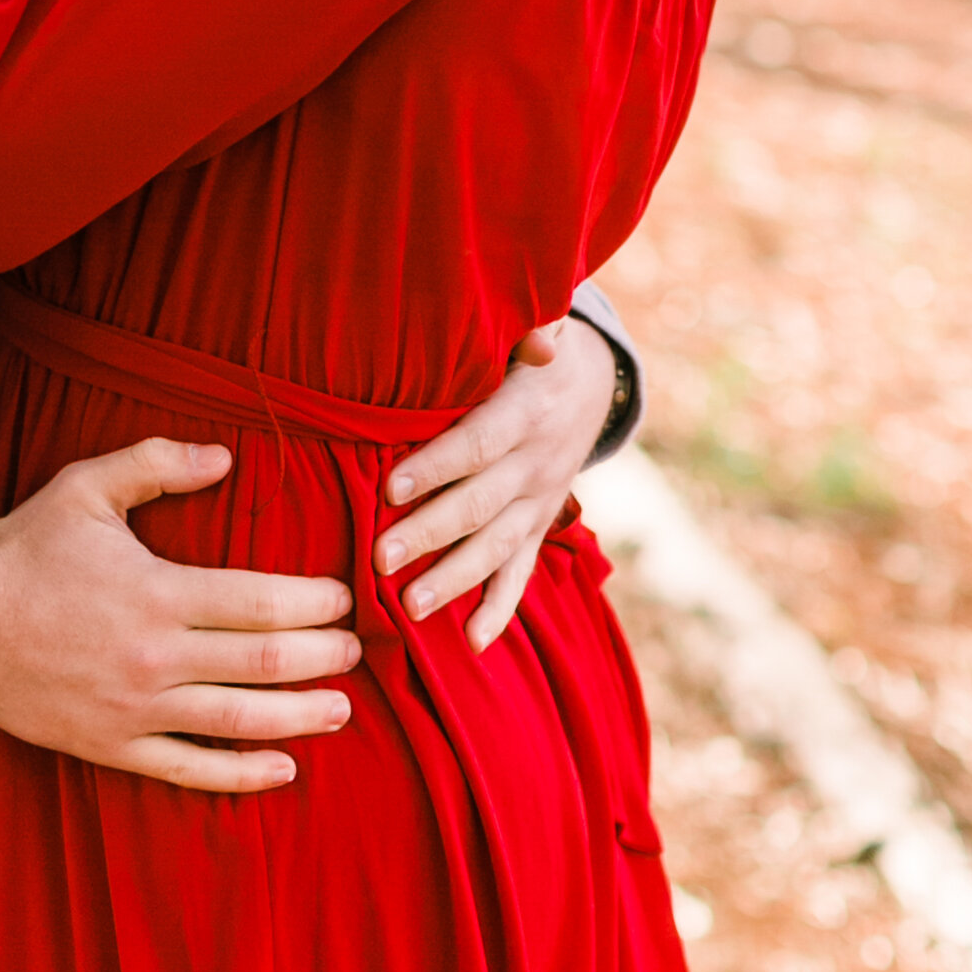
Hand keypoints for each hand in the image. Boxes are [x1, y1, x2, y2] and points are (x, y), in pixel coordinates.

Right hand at [0, 436, 360, 795]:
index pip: (260, 602)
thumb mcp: (88, 485)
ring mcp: (136, 708)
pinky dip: (242, 774)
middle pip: (264, 662)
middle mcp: (157, 656)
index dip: (313, 603)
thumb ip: (159, 462)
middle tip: (356, 652)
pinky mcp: (113, 745)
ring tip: (342, 710)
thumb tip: (226, 457)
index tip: (343, 599)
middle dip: (322, 657)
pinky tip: (282, 769)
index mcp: (158, 591)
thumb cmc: (26, 545)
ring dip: (300, 716)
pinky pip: (189, 769)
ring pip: (239, 721)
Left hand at [374, 317, 616, 651]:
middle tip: (381, 559)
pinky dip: (499, 609)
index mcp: (527, 412)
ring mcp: (541, 502)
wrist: (589, 382)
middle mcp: (537, 464)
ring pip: (497, 548)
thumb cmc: (531, 351)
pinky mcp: (540, 527)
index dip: (437, 466)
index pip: (478, 445)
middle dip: (430, 534)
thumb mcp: (534, 328)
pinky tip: (474, 644)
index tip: (390, 488)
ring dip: (454, 580)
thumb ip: (529, 330)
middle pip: (480, 505)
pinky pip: (522, 573)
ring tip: (411, 609)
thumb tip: (540, 339)